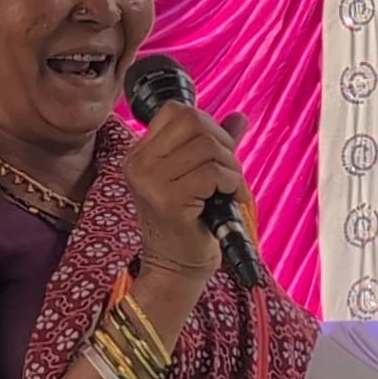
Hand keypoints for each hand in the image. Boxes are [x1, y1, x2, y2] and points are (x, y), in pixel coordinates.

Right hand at [124, 104, 248, 276]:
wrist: (176, 268)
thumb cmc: (188, 224)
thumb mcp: (198, 176)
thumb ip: (214, 144)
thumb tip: (239, 117)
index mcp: (140, 155)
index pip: (176, 111)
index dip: (207, 124)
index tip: (217, 152)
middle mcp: (138, 164)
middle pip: (194, 121)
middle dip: (223, 143)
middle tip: (228, 171)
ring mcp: (150, 181)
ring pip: (207, 146)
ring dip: (231, 167)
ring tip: (230, 188)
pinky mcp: (168, 200)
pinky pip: (213, 172)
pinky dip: (231, 183)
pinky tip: (229, 199)